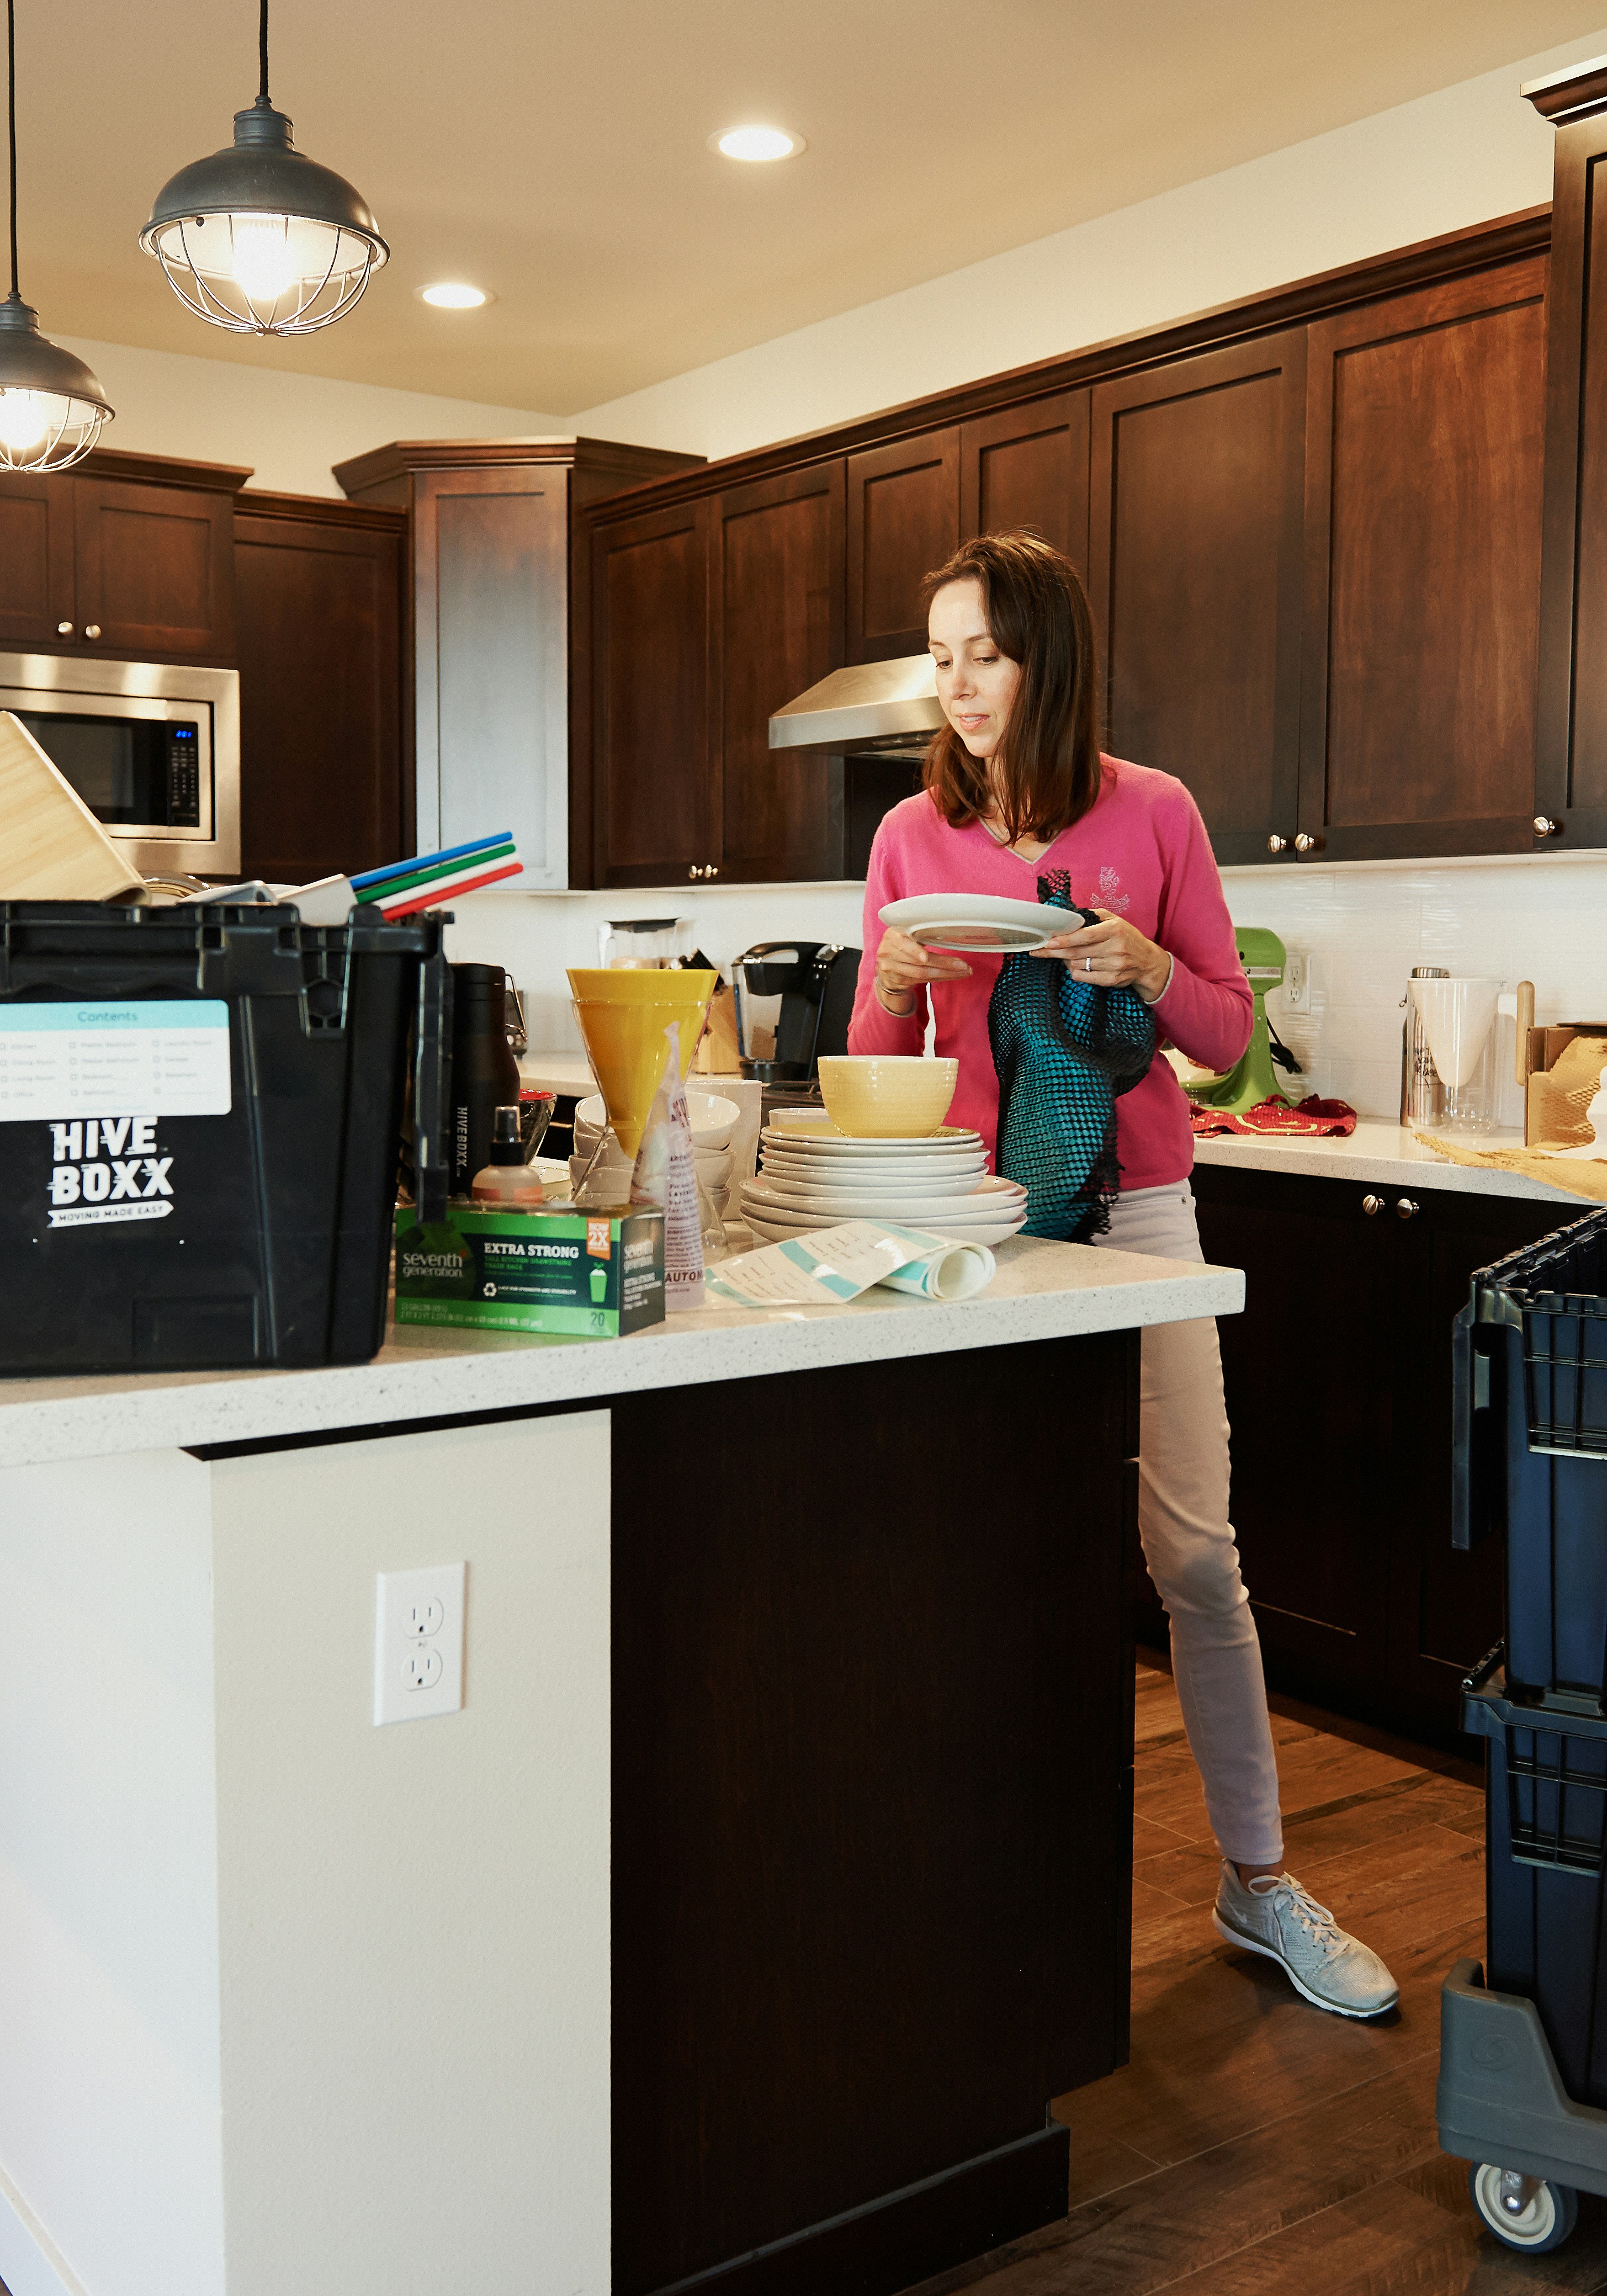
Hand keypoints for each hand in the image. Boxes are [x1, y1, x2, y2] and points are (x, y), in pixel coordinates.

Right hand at [874, 927, 971, 1016]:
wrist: (885, 964)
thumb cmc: (901, 944)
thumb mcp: (905, 932)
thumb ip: (918, 931)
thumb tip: (945, 928)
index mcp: (892, 935)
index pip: (903, 943)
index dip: (915, 951)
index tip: (926, 957)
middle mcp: (888, 952)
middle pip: (918, 961)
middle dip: (943, 963)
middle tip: (962, 965)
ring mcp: (892, 969)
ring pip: (922, 973)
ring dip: (946, 973)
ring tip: (963, 971)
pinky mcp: (899, 980)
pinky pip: (923, 981)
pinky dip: (941, 978)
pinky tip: (953, 975)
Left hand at [1033, 909, 1170, 1001]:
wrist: (1147, 962)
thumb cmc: (1127, 937)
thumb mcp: (1115, 921)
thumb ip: (1093, 917)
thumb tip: (1069, 918)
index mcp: (1114, 930)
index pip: (1085, 936)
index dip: (1064, 940)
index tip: (1048, 942)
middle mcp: (1115, 948)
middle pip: (1077, 952)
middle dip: (1055, 952)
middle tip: (1040, 951)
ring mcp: (1114, 966)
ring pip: (1078, 965)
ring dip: (1067, 961)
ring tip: (1066, 955)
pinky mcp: (1112, 980)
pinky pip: (1083, 977)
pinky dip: (1075, 971)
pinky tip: (1077, 965)